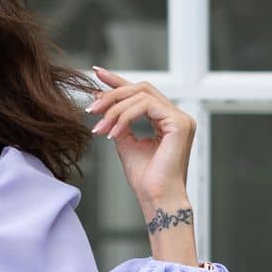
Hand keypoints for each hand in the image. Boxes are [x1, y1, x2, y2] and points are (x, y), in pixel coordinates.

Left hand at [85, 66, 195, 207]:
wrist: (156, 198)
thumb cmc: (146, 179)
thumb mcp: (126, 144)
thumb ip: (119, 123)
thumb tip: (102, 103)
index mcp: (167, 120)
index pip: (141, 93)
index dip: (119, 81)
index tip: (97, 73)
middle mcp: (176, 116)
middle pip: (140, 89)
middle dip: (112, 94)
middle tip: (91, 107)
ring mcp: (180, 118)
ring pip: (141, 95)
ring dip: (115, 109)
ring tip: (100, 126)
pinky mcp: (179, 122)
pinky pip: (146, 106)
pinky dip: (125, 117)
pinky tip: (113, 132)